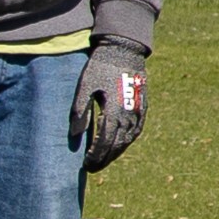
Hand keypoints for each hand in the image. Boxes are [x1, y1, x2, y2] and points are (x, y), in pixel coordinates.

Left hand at [71, 46, 148, 174]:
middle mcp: (128, 114)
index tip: (85, 164)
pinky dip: (127, 141)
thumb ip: (80, 110)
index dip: (95, 156)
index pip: (104, 142)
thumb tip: (75, 134)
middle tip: (93, 168)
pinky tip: (120, 145)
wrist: (124, 50)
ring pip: (128, 140)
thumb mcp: (85, 86)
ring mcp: (137, 111)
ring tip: (104, 159)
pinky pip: (136, 130)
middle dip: (104, 158)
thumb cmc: (100, 66)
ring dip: (116, 152)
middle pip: (117, 145)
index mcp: (112, 110)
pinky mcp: (143, 106)